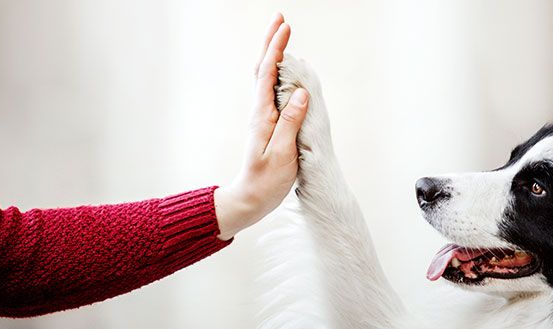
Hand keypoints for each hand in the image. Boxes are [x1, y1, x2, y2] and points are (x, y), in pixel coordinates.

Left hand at [214, 13, 308, 240]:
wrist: (252, 198)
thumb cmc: (266, 180)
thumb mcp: (282, 153)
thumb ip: (290, 121)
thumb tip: (300, 92)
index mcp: (263, 115)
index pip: (267, 73)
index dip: (276, 49)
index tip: (285, 27)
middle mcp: (261, 111)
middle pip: (263, 69)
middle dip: (272, 43)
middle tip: (280, 19)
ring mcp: (264, 117)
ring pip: (266, 78)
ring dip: (273, 55)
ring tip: (282, 36)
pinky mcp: (269, 124)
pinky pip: (272, 92)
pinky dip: (277, 73)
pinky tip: (285, 71)